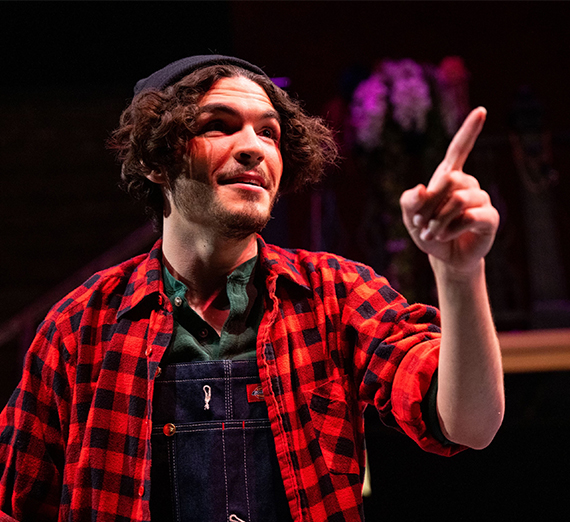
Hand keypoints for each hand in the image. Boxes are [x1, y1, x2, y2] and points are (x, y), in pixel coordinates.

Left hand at [400, 107, 498, 274]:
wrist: (443, 257)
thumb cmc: (426, 231)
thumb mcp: (409, 216)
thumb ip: (409, 201)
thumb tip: (421, 188)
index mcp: (449, 176)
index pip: (460, 148)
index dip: (470, 130)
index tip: (481, 110)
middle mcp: (468, 183)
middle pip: (450, 179)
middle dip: (429, 203)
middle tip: (419, 223)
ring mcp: (481, 199)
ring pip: (459, 200)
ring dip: (438, 220)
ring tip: (430, 233)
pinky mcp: (490, 218)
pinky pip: (470, 217)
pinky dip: (451, 229)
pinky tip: (446, 236)